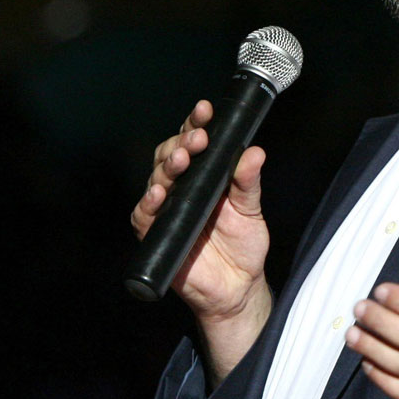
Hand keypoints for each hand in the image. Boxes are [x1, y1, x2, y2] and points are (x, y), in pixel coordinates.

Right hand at [131, 100, 269, 323]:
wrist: (237, 287)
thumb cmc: (242, 246)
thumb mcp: (251, 209)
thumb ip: (249, 182)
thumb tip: (254, 152)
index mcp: (204, 176)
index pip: (194, 142)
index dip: (196, 124)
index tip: (205, 111)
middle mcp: (182, 187)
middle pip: (170, 154)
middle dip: (182, 142)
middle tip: (198, 139)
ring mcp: (167, 209)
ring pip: (156, 178)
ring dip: (167, 166)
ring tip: (181, 160)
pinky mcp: (156, 233)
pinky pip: (144, 215)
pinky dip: (149, 202)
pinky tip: (159, 193)